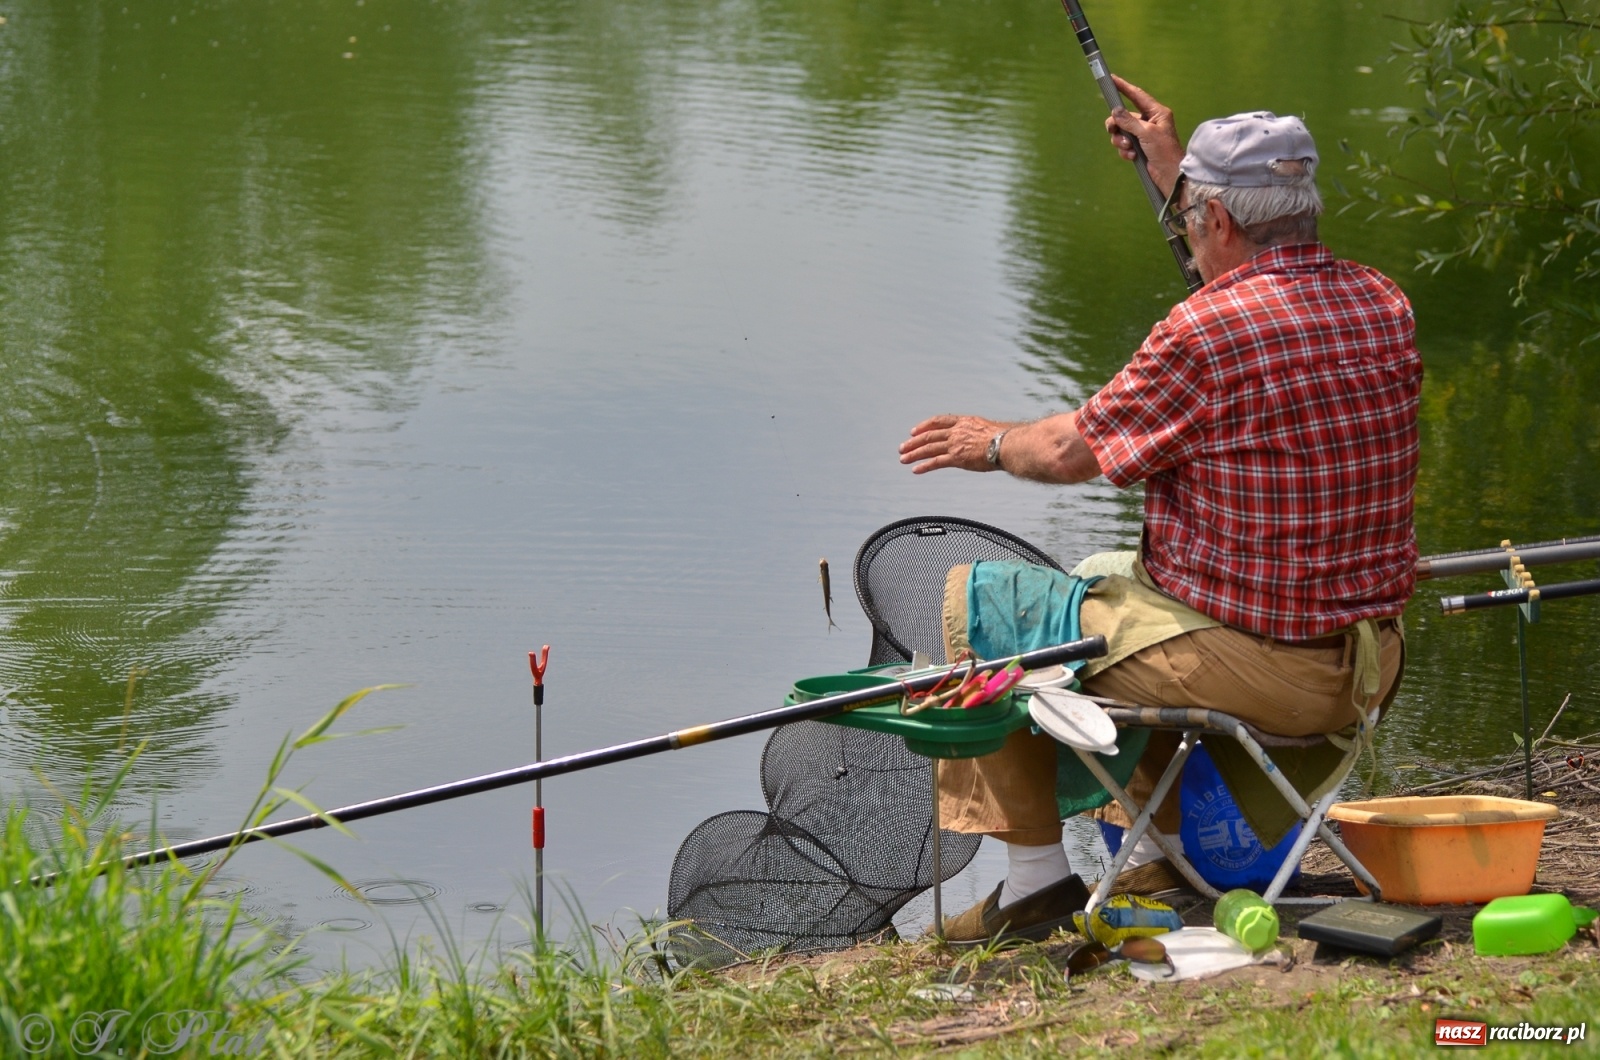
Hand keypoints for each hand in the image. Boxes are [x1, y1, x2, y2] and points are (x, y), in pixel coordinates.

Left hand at [899, 414, 1005, 474]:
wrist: (1007, 444)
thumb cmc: (1005, 438)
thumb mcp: (988, 428)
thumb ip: (978, 433)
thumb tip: (983, 437)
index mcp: (964, 422)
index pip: (939, 421)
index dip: (924, 426)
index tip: (914, 431)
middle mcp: (956, 431)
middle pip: (929, 435)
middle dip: (914, 442)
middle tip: (903, 447)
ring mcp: (955, 444)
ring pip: (929, 448)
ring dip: (914, 454)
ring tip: (903, 459)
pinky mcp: (957, 458)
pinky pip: (936, 462)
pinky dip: (924, 466)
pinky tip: (915, 470)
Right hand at [1103, 75, 1183, 195]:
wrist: (1169, 176)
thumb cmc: (1165, 152)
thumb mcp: (1147, 133)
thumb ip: (1129, 121)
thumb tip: (1115, 110)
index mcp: (1156, 113)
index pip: (1137, 96)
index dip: (1123, 87)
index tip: (1111, 79)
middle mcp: (1149, 122)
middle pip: (1123, 116)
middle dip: (1116, 125)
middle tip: (1112, 130)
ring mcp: (1143, 135)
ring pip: (1121, 132)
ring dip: (1121, 141)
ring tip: (1129, 148)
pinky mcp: (1139, 148)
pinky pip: (1123, 145)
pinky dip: (1125, 151)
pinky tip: (1133, 157)